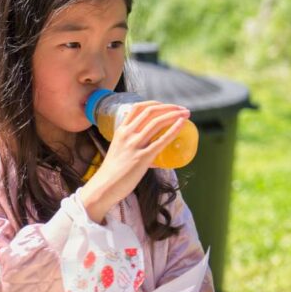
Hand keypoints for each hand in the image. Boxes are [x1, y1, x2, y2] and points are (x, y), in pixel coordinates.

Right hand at [80, 101, 190, 221]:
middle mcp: (127, 134)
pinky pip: (161, 140)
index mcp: (120, 131)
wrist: (103, 188)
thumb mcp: (119, 149)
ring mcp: (134, 145)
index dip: (155, 104)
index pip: (138, 108)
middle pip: (150, 112)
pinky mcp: (142, 158)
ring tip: (187, 114)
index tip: (168, 106)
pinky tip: (182, 124)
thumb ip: (132, 143)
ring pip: (157, 122)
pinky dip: (174, 129)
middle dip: (169, 107)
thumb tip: (152, 144)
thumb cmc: (113, 172)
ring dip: (175, 114)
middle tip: (183, 109)